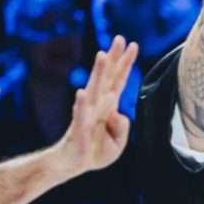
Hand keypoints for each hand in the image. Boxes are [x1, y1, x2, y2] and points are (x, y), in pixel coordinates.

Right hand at [57, 36, 139, 173]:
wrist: (70, 165)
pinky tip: (81, 93)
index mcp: (107, 106)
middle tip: (118, 38)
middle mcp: (96, 105)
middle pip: (106, 78)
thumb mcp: (118, 143)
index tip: (133, 44)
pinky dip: (82, 105)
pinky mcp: (78, 130)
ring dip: (98, 72)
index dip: (125, 63)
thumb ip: (122, 127)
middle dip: (113, 58)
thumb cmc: (94, 152)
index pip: (118, 80)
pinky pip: (80, 116)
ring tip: (101, 55)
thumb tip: (118, 113)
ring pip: (94, 90)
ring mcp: (86, 116)